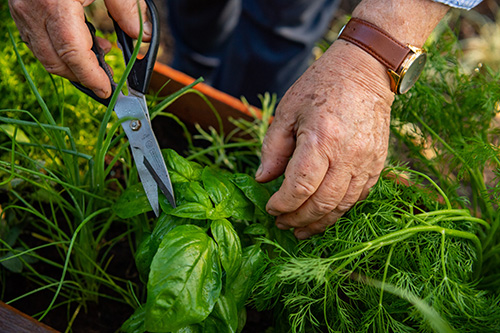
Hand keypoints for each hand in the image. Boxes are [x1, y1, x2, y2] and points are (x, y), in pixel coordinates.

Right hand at [8, 0, 150, 98]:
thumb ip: (127, 10)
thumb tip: (141, 39)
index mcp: (55, 3)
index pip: (72, 54)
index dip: (91, 78)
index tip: (108, 91)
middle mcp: (32, 9)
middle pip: (56, 61)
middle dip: (83, 77)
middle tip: (108, 80)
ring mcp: (21, 10)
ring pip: (44, 55)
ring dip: (73, 65)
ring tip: (103, 55)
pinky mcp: (20, 8)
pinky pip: (38, 41)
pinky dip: (61, 50)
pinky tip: (86, 41)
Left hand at [255, 41, 393, 238]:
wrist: (366, 71)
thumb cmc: (321, 86)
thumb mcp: (287, 111)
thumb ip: (273, 148)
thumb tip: (262, 179)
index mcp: (321, 139)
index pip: (300, 187)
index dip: (282, 205)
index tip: (270, 208)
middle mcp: (347, 155)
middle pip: (322, 203)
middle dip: (298, 219)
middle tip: (282, 224)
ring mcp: (367, 161)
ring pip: (342, 205)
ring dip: (320, 222)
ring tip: (301, 230)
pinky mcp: (378, 163)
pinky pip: (358, 197)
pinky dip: (339, 210)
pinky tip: (324, 213)